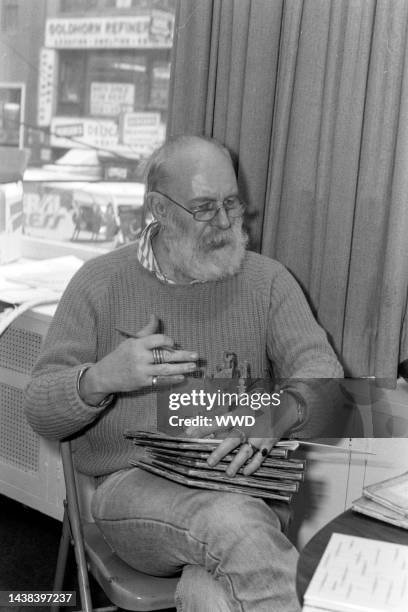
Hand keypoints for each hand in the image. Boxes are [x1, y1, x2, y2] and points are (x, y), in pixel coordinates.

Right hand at [80, 314, 197, 402]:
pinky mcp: (143, 383)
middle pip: (164, 356)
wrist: (104, 375)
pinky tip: (182, 377)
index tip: (175, 343)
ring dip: (181, 368)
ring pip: (165, 369)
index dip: (167, 340)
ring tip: (194, 367)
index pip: (156, 340)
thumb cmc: (120, 355)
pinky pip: (161, 381)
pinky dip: (172, 379)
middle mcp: (140, 358)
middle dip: (182, 356)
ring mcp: (142, 371)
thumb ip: (146, 330)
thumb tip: (155, 316)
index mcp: (137, 345)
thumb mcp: (130, 341)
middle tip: (196, 355)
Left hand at [185, 391, 299, 475]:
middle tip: (210, 463)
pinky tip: (245, 472)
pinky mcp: (269, 442)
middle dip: (220, 451)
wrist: (283, 406)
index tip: (188, 434)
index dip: (203, 427)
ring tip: (228, 473)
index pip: (218, 422)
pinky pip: (261, 456)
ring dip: (236, 463)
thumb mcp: (239, 407)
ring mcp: (259, 435)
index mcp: (238, 414)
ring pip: (246, 451)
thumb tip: (200, 427)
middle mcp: (248, 425)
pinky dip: (254, 465)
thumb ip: (221, 418)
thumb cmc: (256, 406)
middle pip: (232, 439)